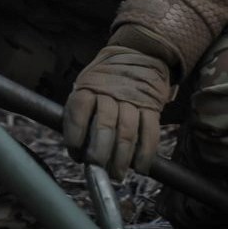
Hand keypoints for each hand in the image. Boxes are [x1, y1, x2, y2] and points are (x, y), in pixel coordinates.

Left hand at [64, 33, 172, 178]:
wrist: (139, 54)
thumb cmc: (106, 79)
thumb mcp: (87, 84)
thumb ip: (82, 111)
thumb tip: (77, 149)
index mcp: (89, 86)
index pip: (78, 110)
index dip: (75, 134)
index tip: (75, 153)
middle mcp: (111, 92)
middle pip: (104, 125)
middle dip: (100, 152)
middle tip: (97, 169)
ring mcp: (133, 99)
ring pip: (127, 132)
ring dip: (121, 158)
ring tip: (117, 174)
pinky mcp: (152, 107)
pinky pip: (150, 132)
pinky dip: (145, 153)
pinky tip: (140, 167)